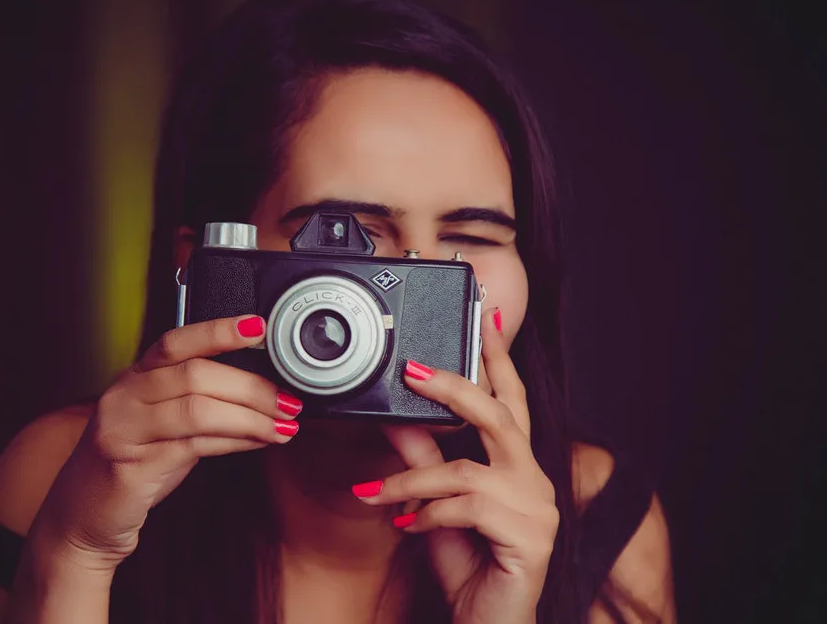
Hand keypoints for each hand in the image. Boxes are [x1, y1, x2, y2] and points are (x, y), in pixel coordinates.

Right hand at [30, 315, 302, 571]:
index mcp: (134, 378)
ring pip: (198, 410)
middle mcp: (125, 398)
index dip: (219, 331)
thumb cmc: (130, 464)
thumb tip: (258, 391)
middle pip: (196, 375)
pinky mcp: (131, 467)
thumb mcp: (162, 424)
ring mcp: (124, 431)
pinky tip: (258, 442)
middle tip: (288, 400)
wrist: (81, 518)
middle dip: (251, 387)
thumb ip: (197, 402)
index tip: (259, 327)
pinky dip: (235, 442)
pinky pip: (194, 447)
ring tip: (282, 426)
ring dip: (250, 417)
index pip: (177, 342)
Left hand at [354, 308, 557, 622]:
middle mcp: (534, 477)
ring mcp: (537, 507)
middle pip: (499, 415)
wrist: (484, 622)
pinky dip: (427, 514)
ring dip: (410, 479)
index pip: (509, 398)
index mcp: (515, 463)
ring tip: (371, 493)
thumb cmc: (466, 561)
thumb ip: (421, 459)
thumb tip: (395, 419)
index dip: (498, 357)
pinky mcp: (530, 536)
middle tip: (411, 368)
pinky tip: (407, 527)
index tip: (485, 315)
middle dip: (454, 386)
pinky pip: (466, 508)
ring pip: (466, 469)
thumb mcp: (433, 502)